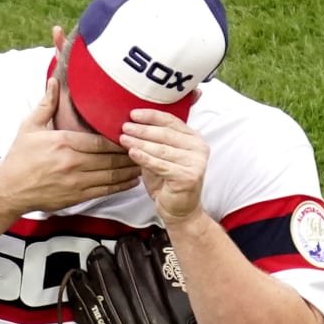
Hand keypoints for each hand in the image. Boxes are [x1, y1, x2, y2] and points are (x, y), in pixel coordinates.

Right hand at [0, 79, 140, 212]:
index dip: (119, 140)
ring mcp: (76, 182)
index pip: (100, 141)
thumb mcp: (30, 127)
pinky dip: (121, 186)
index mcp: (63, 142)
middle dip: (129, 154)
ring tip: (143, 162)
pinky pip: (105, 191)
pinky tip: (132, 180)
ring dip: (129, 170)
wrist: (9, 189)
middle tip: (144, 147)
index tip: (131, 134)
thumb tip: (54, 81)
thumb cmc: (20, 157)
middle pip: (110, 159)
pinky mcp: (77, 197)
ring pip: (111, 176)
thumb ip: (47, 104)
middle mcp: (72, 163)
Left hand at [119, 109, 208, 224]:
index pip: (171, 121)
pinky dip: (145, 158)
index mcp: (194, 138)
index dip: (151, 116)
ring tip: (124, 139)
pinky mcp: (188, 177)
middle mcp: (199, 148)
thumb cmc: (168, 182)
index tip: (133, 114)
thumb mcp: (161, 156)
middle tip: (124, 127)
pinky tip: (132, 153)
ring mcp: (196, 162)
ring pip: (162, 149)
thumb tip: (132, 123)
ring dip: (140, 143)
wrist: (179, 209)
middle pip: (166, 134)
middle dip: (142, 130)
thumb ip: (153, 140)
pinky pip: (161, 165)